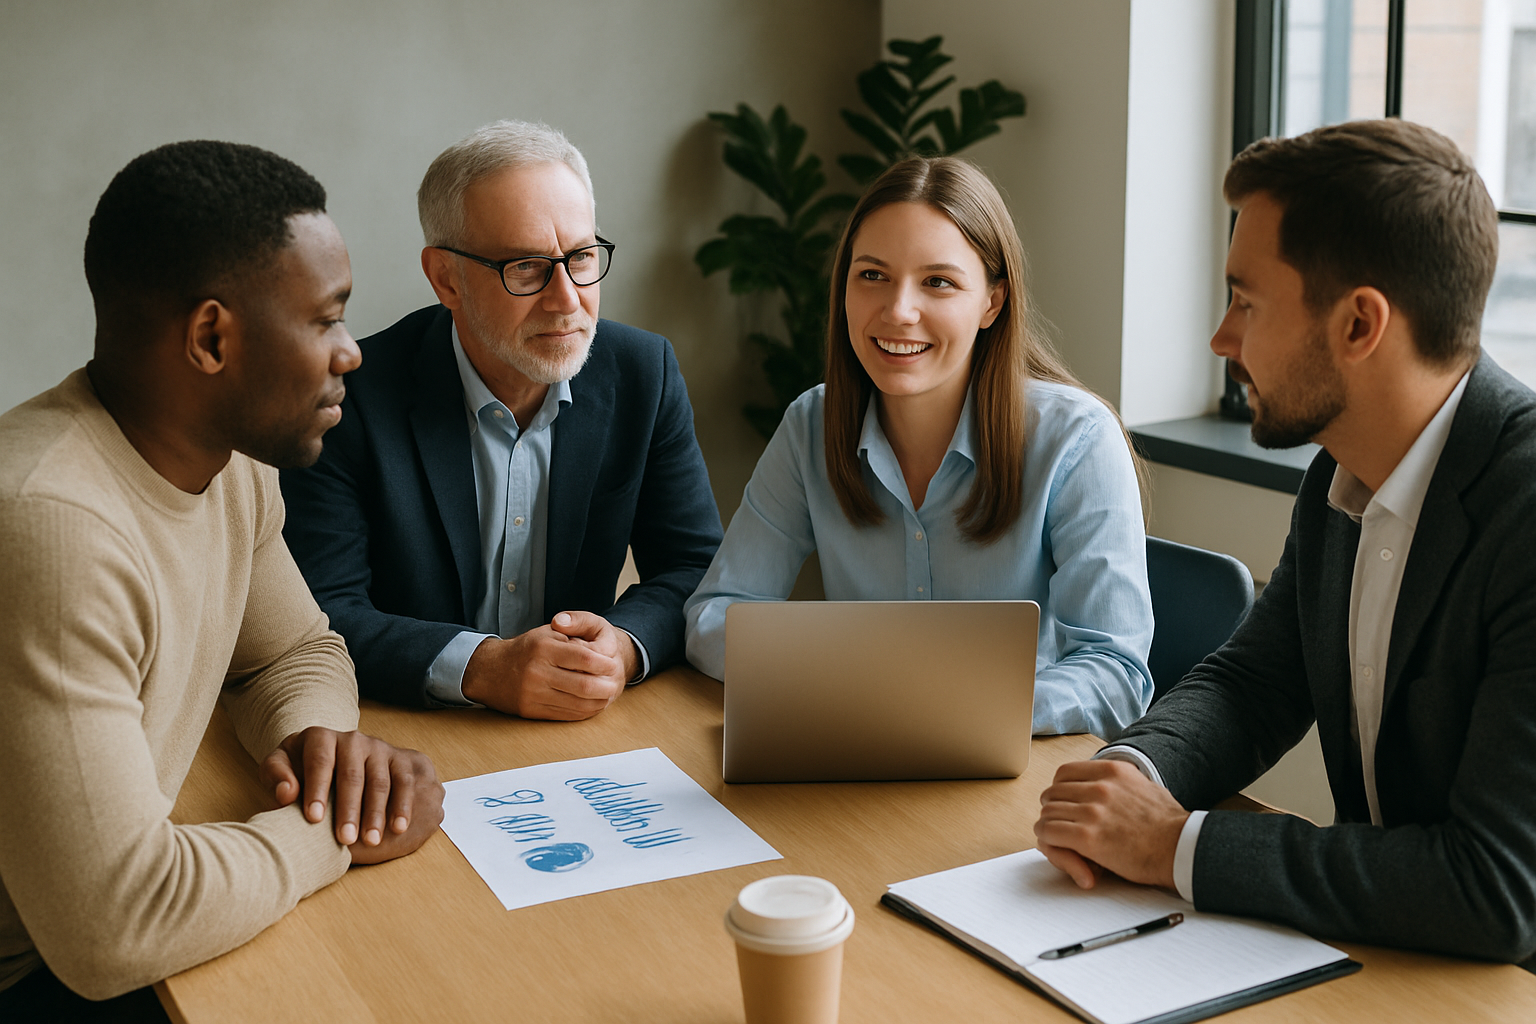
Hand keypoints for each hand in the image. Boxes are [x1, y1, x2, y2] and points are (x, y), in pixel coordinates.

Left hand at [261, 728, 444, 864]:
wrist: (338, 756)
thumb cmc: (302, 769)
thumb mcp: (283, 766)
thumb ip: (277, 776)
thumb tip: (286, 793)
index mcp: (320, 737)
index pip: (320, 761)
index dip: (317, 789)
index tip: (313, 818)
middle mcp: (352, 739)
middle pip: (352, 774)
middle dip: (349, 809)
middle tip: (344, 838)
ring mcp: (378, 748)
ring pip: (380, 781)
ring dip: (376, 813)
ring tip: (371, 841)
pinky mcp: (398, 759)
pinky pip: (404, 782)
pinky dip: (403, 806)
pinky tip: (398, 828)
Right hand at [461, 611, 637, 719]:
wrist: (491, 671)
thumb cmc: (527, 649)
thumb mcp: (547, 633)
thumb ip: (573, 636)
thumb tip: (603, 652)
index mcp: (544, 648)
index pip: (584, 658)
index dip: (603, 663)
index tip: (613, 664)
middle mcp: (538, 672)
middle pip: (584, 685)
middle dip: (605, 687)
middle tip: (615, 685)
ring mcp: (534, 694)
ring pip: (577, 704)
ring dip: (598, 702)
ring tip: (608, 696)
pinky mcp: (531, 711)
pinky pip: (565, 715)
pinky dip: (583, 712)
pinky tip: (592, 706)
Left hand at [1033, 758, 1187, 889]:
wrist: (1181, 848)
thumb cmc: (1168, 824)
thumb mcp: (1144, 786)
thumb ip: (1119, 782)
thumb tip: (1102, 784)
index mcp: (1112, 771)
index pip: (1064, 772)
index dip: (1058, 789)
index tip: (1063, 802)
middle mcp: (1100, 787)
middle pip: (1053, 793)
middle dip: (1052, 809)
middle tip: (1059, 823)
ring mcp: (1093, 811)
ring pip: (1048, 813)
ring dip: (1049, 827)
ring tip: (1059, 838)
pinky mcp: (1088, 837)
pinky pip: (1049, 832)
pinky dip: (1049, 841)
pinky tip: (1057, 847)